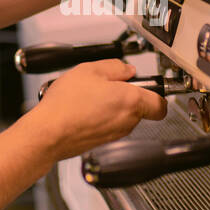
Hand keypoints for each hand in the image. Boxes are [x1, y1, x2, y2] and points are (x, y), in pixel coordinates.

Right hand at [27, 60, 167, 160]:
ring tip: (91, 96)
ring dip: (113, 106)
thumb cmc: (67, 105)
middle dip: (129, 96)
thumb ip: (115, 67)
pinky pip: (109, 126)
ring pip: (124, 117)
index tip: (148, 85)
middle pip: (140, 109)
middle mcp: (127, 121)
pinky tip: (83, 109)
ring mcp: (115, 134)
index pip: (161, 104)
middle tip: (110, 85)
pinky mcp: (102, 142)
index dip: (157, 93)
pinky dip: (101, 117)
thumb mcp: (90, 70)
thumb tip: (126, 70)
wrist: (48, 133)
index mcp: (131, 102)